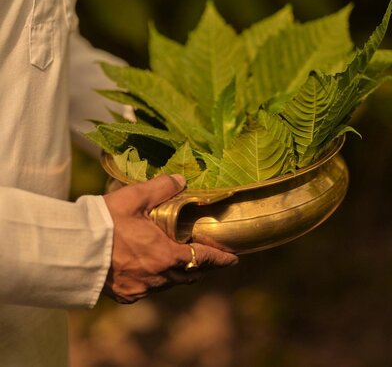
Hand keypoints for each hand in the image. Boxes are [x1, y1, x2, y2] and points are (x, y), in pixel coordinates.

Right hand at [102, 174, 237, 303]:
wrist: (74, 250)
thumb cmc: (106, 222)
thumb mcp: (136, 197)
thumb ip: (162, 187)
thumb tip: (181, 179)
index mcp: (165, 255)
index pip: (202, 259)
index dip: (220, 259)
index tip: (233, 260)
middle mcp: (158, 277)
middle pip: (189, 275)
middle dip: (200, 267)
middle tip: (206, 257)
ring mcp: (142, 289)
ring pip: (170, 283)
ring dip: (177, 272)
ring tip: (177, 260)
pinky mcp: (127, 295)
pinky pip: (149, 290)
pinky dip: (155, 279)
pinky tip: (149, 268)